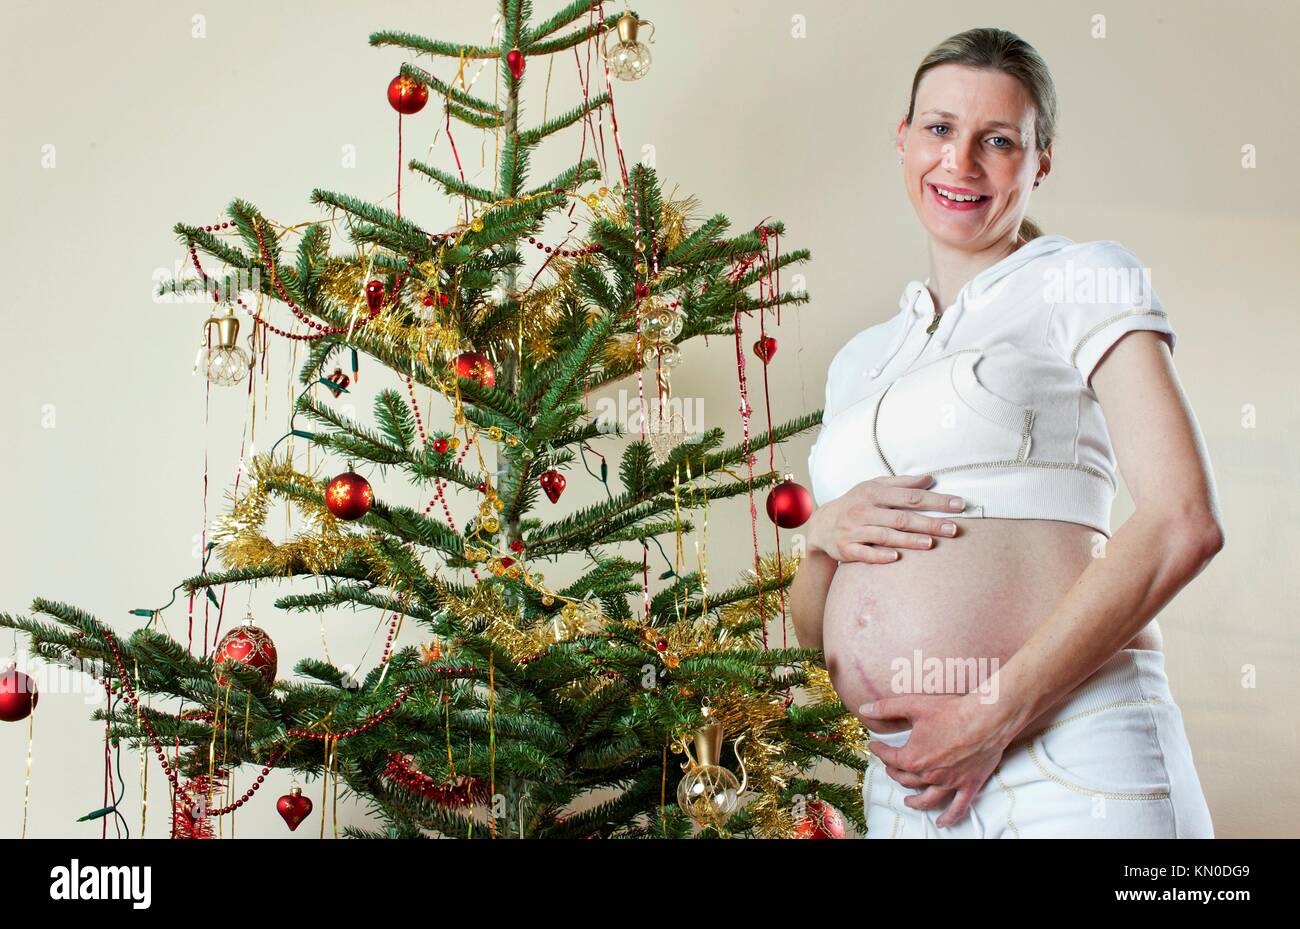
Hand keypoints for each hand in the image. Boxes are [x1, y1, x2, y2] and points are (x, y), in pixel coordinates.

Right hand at [805, 474, 964, 563]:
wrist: (821, 525)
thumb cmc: (856, 503)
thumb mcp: (874, 486)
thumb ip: (903, 483)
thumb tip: (930, 478)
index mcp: (873, 492)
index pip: (910, 496)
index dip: (936, 500)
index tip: (959, 505)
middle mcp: (863, 510)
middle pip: (901, 517)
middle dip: (929, 522)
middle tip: (953, 528)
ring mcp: (854, 530)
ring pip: (885, 535)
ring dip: (909, 540)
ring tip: (931, 543)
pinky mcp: (847, 549)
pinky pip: (865, 553)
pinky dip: (880, 555)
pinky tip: (897, 558)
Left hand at [858, 691, 1016, 828]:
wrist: (987, 718)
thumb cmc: (951, 710)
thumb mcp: (913, 704)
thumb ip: (886, 708)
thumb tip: (864, 709)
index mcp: (913, 758)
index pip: (889, 758)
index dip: (879, 751)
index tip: (875, 746)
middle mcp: (929, 775)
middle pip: (906, 779)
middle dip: (894, 773)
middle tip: (891, 767)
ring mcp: (950, 783)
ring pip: (927, 799)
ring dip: (915, 801)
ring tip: (908, 801)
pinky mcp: (969, 785)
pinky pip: (957, 808)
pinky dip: (948, 817)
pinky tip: (942, 822)